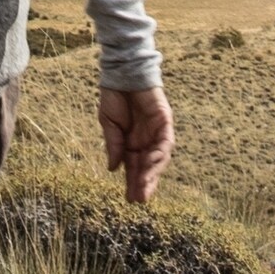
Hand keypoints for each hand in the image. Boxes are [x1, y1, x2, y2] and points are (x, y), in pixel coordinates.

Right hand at [99, 84, 173, 205]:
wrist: (123, 73)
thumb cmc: (115, 97)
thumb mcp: (109, 123)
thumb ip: (114, 144)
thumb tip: (112, 169)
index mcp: (132, 144)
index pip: (134, 168)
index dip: (132, 183)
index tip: (129, 200)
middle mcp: (146, 141)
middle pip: (148, 167)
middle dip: (144, 183)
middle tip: (139, 199)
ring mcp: (157, 132)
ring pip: (158, 158)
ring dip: (152, 172)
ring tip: (144, 187)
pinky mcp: (165, 121)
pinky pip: (165, 141)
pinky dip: (159, 153)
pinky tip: (150, 164)